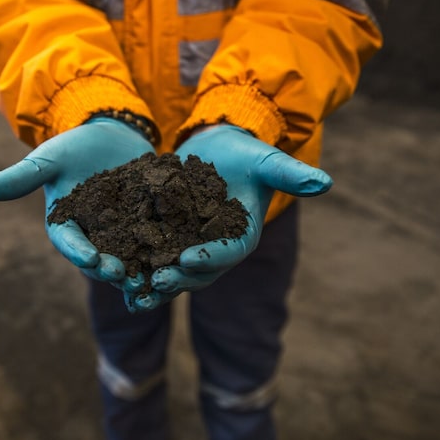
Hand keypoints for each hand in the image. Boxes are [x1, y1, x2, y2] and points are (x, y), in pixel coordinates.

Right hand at [0, 117, 154, 283]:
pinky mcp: (148, 228)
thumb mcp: (49, 158)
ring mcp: (122, 236)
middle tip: (125, 276)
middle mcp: (94, 238)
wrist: (112, 135)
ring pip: (130, 259)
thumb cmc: (74, 146)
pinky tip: (181, 259)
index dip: (80, 252)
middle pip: (101, 260)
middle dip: (112, 269)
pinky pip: (157, 244)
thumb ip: (22, 176)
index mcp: (66, 227)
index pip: (70, 243)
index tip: (92, 259)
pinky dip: (165, 253)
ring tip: (152, 278)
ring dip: (140, 271)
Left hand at [137, 125, 331, 310]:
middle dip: (177, 277)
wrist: (218, 148)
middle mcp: (215, 249)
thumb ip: (291, 175)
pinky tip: (113, 274)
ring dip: (153, 283)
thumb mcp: (267, 161)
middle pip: (197, 270)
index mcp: (241, 236)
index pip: (228, 251)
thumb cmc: (246, 153)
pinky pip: (150, 256)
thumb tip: (326, 183)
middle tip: (155, 281)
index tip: (189, 257)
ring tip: (133, 291)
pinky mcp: (166, 239)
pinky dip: (135, 267)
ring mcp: (189, 246)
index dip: (210, 256)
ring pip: (171, 270)